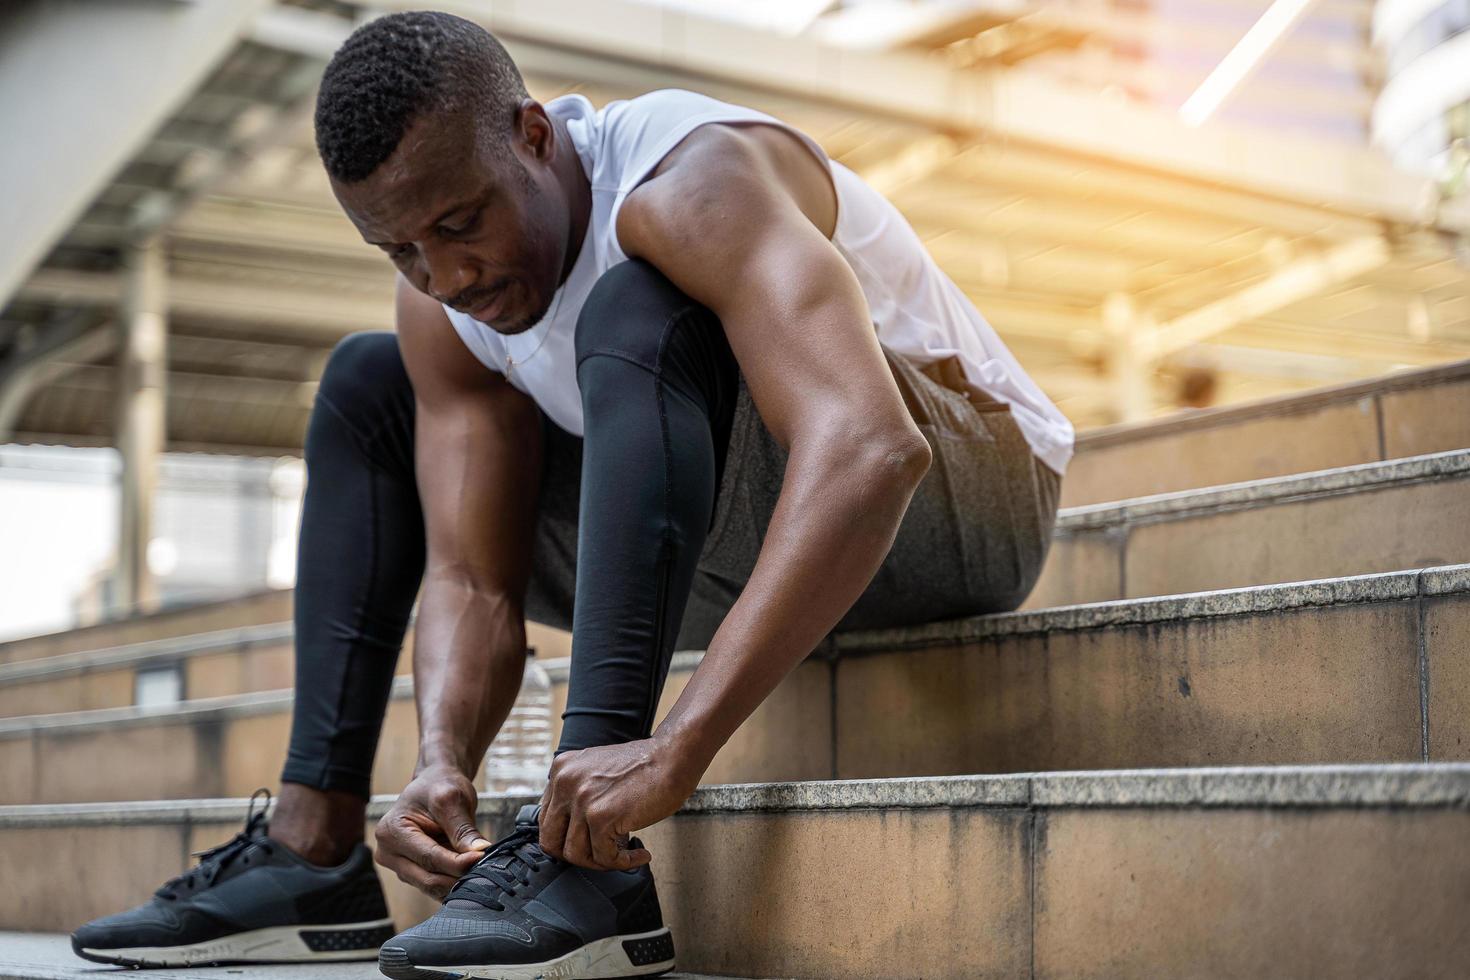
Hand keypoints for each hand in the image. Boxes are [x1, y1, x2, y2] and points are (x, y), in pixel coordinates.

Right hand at [374, 766, 491, 898]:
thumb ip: (463, 828)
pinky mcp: (412, 873)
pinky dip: (454, 881)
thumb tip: (480, 851)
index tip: (482, 858)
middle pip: (428, 878)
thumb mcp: (452, 799)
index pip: (429, 858)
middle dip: (458, 876)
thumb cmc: (439, 786)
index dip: (458, 862)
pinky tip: (470, 872)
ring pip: (432, 886)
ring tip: (479, 868)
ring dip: (457, 881)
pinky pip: (435, 885)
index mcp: (391, 832)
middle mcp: (389, 853)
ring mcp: (399, 866)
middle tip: (485, 868)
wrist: (435, 783)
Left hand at [537, 737, 698, 870]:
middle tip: (601, 855)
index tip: (589, 843)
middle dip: (577, 855)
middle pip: (551, 841)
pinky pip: (605, 857)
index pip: (546, 820)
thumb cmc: (645, 766)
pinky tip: (640, 854)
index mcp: (561, 770)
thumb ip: (579, 793)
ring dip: (603, 860)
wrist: (672, 757)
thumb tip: (574, 833)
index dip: (567, 838)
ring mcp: (581, 800)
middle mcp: (565, 783)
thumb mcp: (597, 771)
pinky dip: (625, 862)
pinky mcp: (601, 818)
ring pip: (576, 855)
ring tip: (625, 852)